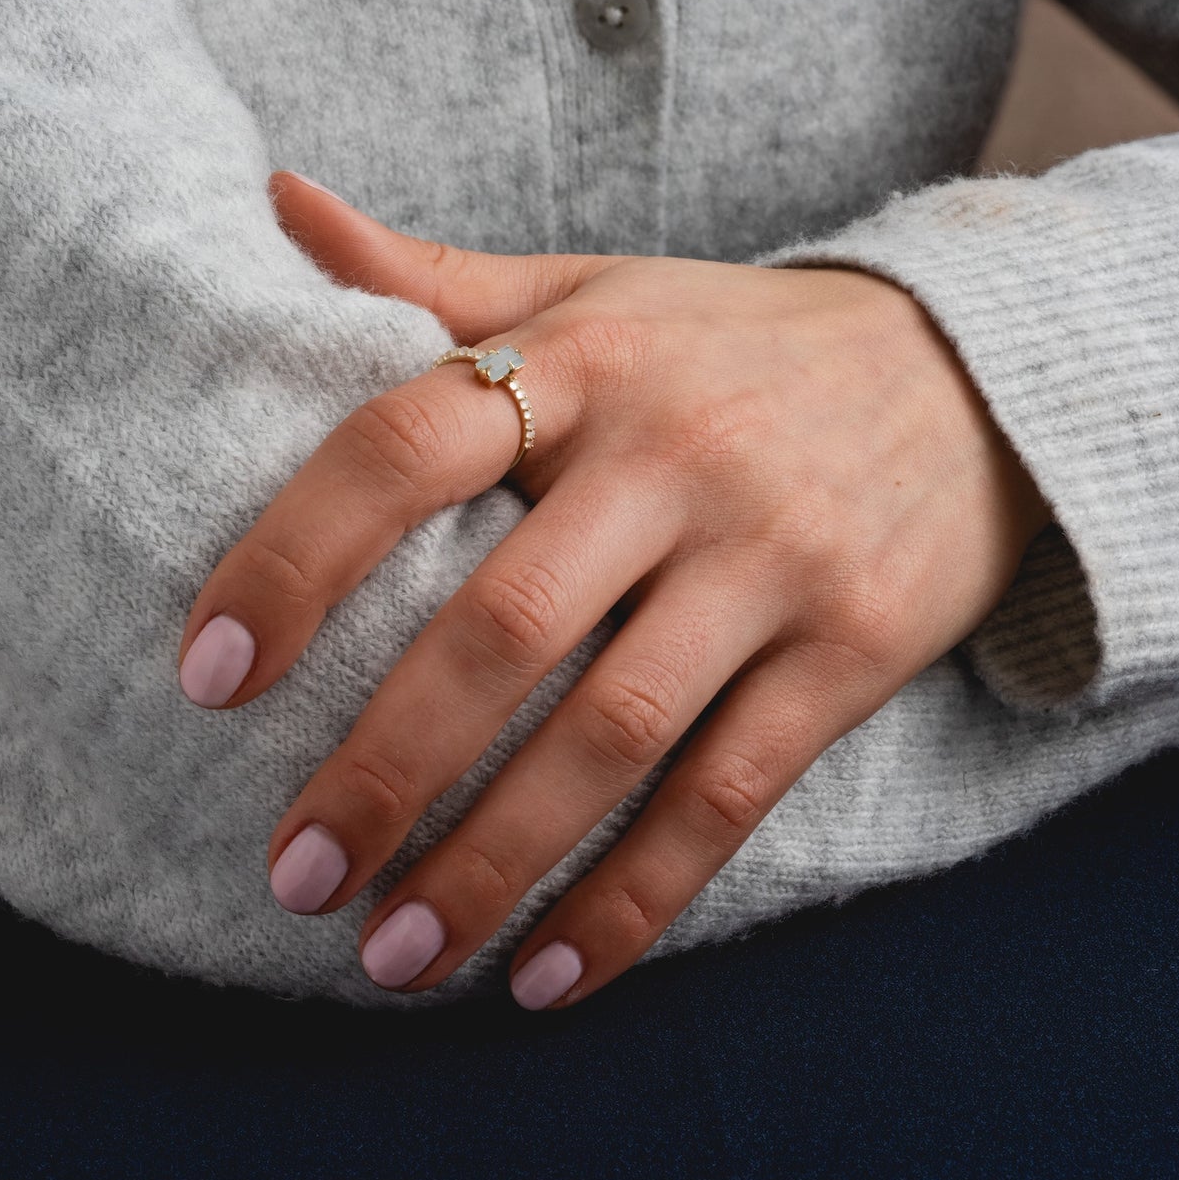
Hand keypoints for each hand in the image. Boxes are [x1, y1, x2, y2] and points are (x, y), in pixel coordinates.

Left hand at [177, 170, 1052, 1009]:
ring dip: (494, 862)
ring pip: (614, 736)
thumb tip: (270, 202)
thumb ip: (430, 274)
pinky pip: (728, 795)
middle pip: (503, 631)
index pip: (404, 449)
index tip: (209, 678)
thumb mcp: (592, 289)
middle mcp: (676, 460)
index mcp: (587, 362)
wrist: (970, 371)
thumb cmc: (730, 345)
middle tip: (294, 875)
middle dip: (386, 768)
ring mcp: (772, 561)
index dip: (294, 560)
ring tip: (393, 957)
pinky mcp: (852, 652)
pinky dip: (634, 901)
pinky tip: (547, 977)